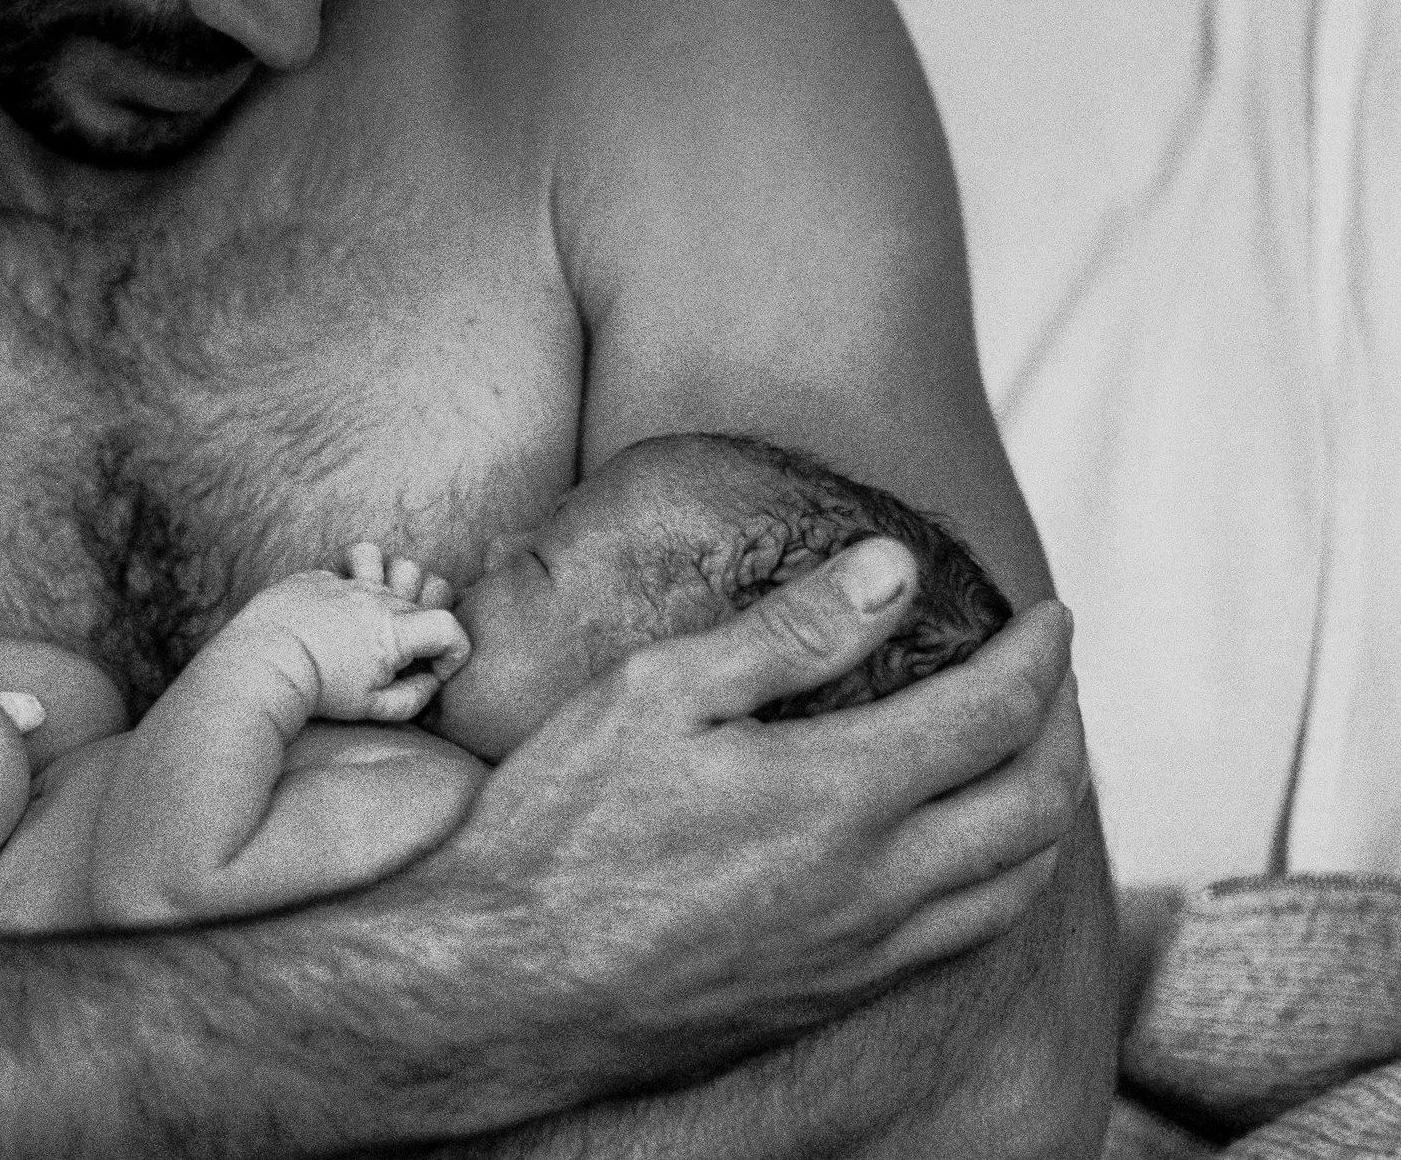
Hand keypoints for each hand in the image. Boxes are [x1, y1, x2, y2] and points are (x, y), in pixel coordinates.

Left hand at [230, 545, 470, 723]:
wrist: (262, 664)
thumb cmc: (319, 690)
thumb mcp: (373, 707)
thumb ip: (414, 697)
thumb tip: (431, 682)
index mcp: (396, 630)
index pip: (450, 627)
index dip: (454, 651)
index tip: (435, 670)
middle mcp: (377, 597)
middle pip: (421, 599)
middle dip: (420, 629)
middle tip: (398, 655)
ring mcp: (346, 581)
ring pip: (389, 563)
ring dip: (393, 582)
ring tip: (377, 610)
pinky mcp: (318, 576)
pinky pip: (346, 570)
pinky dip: (349, 587)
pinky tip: (336, 611)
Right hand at [405, 538, 1085, 1094]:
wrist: (505, 985)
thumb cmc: (562, 827)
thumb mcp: (656, 691)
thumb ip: (787, 632)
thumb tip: (895, 570)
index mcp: (841, 794)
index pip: (996, 714)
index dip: (1039, 657)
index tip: (1049, 618)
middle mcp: (878, 885)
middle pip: (1036, 805)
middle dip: (1065, 728)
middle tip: (1050, 679)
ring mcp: (862, 954)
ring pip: (1015, 886)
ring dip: (1047, 812)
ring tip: (1029, 758)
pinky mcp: (834, 999)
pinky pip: (964, 941)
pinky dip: (1001, 882)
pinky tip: (967, 855)